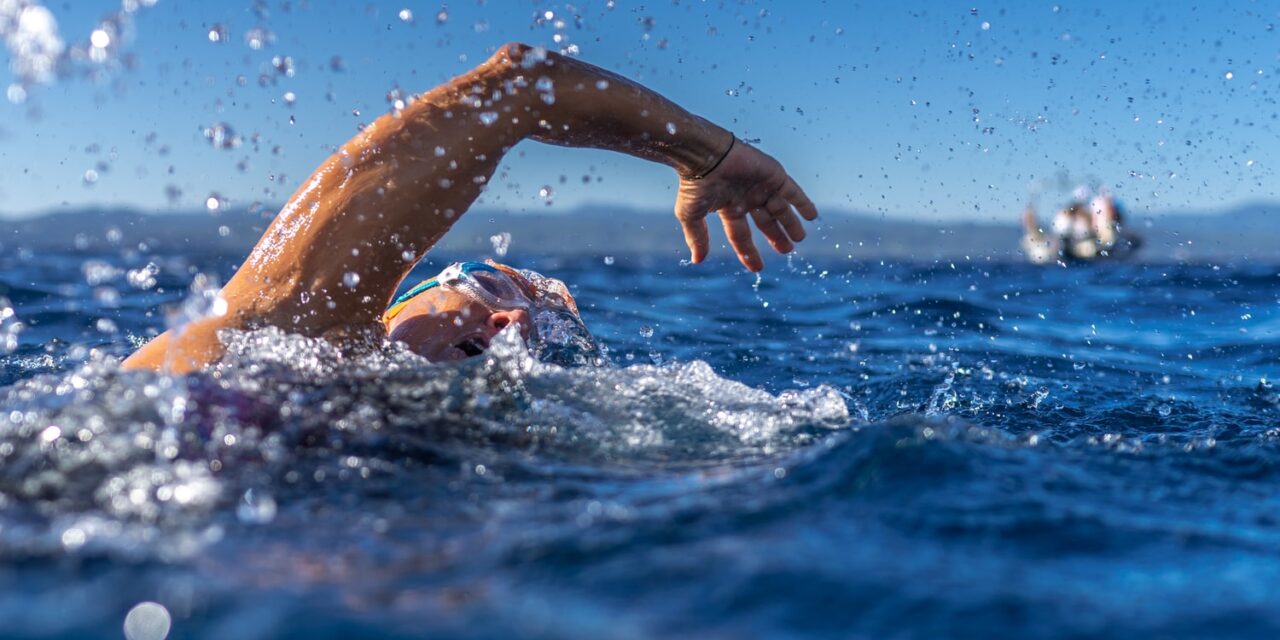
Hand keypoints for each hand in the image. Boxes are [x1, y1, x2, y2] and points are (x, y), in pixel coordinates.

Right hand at [673, 139, 818, 271]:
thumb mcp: (691, 215)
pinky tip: (811, 216)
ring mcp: (761, 187)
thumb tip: (697, 260)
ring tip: (800, 238)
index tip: (757, 268)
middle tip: (787, 250)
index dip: (748, 252)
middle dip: (776, 236)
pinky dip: (802, 203)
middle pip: (766, 222)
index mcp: (729, 208)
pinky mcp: (774, 176)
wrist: (707, 156)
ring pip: (780, 209)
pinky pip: (792, 192)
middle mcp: (747, 198)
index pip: (741, 235)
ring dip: (790, 223)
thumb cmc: (695, 185)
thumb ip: (697, 237)